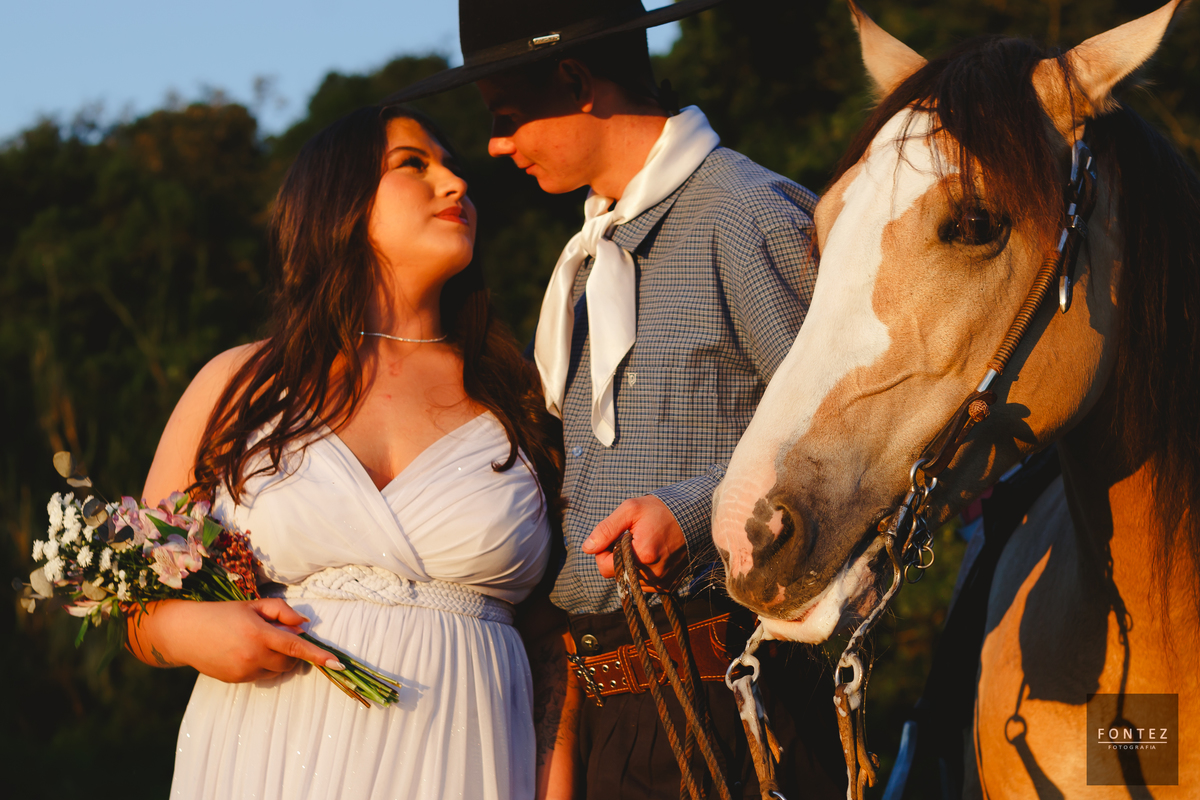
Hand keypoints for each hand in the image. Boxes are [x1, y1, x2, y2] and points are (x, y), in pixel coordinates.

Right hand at [128, 598, 341, 682]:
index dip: (319, 656)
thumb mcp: (253, 605)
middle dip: (293, 652)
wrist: (185, 633)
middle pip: (290, 661)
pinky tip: (245, 652)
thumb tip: (304, 626)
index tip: (338, 664)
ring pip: (277, 670)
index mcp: (259, 633)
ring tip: (256, 642)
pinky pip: (262, 676)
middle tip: (277, 635)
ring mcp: (244, 671)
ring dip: (278, 659)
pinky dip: (263, 666)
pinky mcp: (236, 681)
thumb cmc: (222, 614)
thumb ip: (282, 612)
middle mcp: (252, 655)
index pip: (297, 647)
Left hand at [582, 495, 687, 591]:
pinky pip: (643, 584)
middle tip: (631, 539)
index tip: (615, 538)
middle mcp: (654, 575)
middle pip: (616, 575)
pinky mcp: (668, 586)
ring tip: (645, 545)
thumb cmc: (660, 510)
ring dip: (630, 565)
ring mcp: (662, 583)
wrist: (694, 517)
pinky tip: (653, 554)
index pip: (604, 567)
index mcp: (643, 556)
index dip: (604, 551)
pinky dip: (642, 571)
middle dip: (617, 558)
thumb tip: (588, 547)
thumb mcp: (630, 510)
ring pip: (629, 581)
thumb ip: (606, 529)